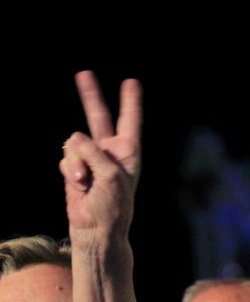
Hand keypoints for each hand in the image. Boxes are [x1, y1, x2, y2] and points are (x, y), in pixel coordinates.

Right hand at [59, 71, 141, 246]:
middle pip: (99, 117)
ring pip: (74, 144)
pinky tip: (79, 187)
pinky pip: (65, 159)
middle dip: (91, 95)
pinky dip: (69, 172)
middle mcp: (110, 151)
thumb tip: (74, 138)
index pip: (130, 121)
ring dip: (76, 163)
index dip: (130, 101)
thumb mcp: (111, 176)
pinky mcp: (75, 168)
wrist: (96, 228)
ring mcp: (91, 158)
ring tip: (86, 183)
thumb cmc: (113, 205)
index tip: (131, 82)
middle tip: (84, 73)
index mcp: (128, 152)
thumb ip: (94, 152)